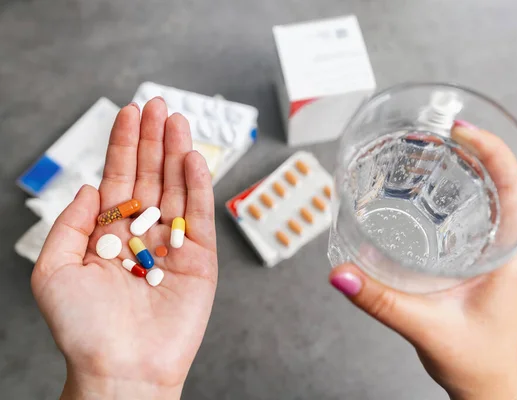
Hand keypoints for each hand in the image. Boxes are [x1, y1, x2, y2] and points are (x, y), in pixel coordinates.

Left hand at [31, 98, 217, 398]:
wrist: (122, 367)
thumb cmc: (83, 329)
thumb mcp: (54, 271)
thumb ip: (70, 224)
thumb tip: (90, 188)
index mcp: (109, 235)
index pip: (119, 179)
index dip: (124, 145)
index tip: (130, 113)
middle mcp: (141, 235)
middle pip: (150, 176)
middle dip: (153, 140)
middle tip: (159, 104)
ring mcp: (172, 245)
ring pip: (176, 188)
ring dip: (177, 152)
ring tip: (178, 120)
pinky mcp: (199, 259)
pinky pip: (198, 215)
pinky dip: (197, 185)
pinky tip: (192, 158)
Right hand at [329, 121, 516, 399]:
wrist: (482, 381)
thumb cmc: (473, 358)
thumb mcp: (425, 326)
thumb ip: (380, 300)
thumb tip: (340, 274)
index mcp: (507, 256)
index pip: (514, 189)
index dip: (495, 152)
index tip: (464, 131)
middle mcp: (503, 247)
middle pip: (499, 183)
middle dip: (474, 151)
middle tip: (440, 131)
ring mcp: (489, 252)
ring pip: (483, 197)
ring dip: (463, 169)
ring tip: (432, 150)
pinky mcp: (472, 258)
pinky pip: (466, 215)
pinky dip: (449, 194)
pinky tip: (425, 190)